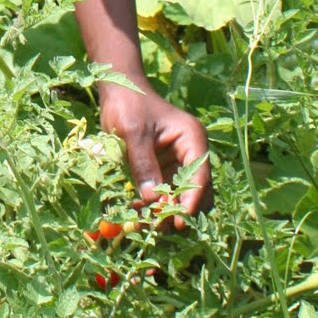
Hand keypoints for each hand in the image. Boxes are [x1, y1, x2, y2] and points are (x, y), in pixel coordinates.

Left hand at [99, 78, 212, 225]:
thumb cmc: (128, 104)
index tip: (177, 222)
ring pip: (181, 197)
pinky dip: (155, 206)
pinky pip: (165, 194)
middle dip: (179, 211)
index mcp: (192, 139)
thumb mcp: (134, 132)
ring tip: (145, 223)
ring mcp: (178, 163)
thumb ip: (143, 164)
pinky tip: (138, 211)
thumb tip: (152, 201)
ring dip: (166, 212)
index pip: (199, 176)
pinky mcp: (164, 169)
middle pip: (196, 192)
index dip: (190, 202)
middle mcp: (191, 153)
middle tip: (158, 227)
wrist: (118, 90)